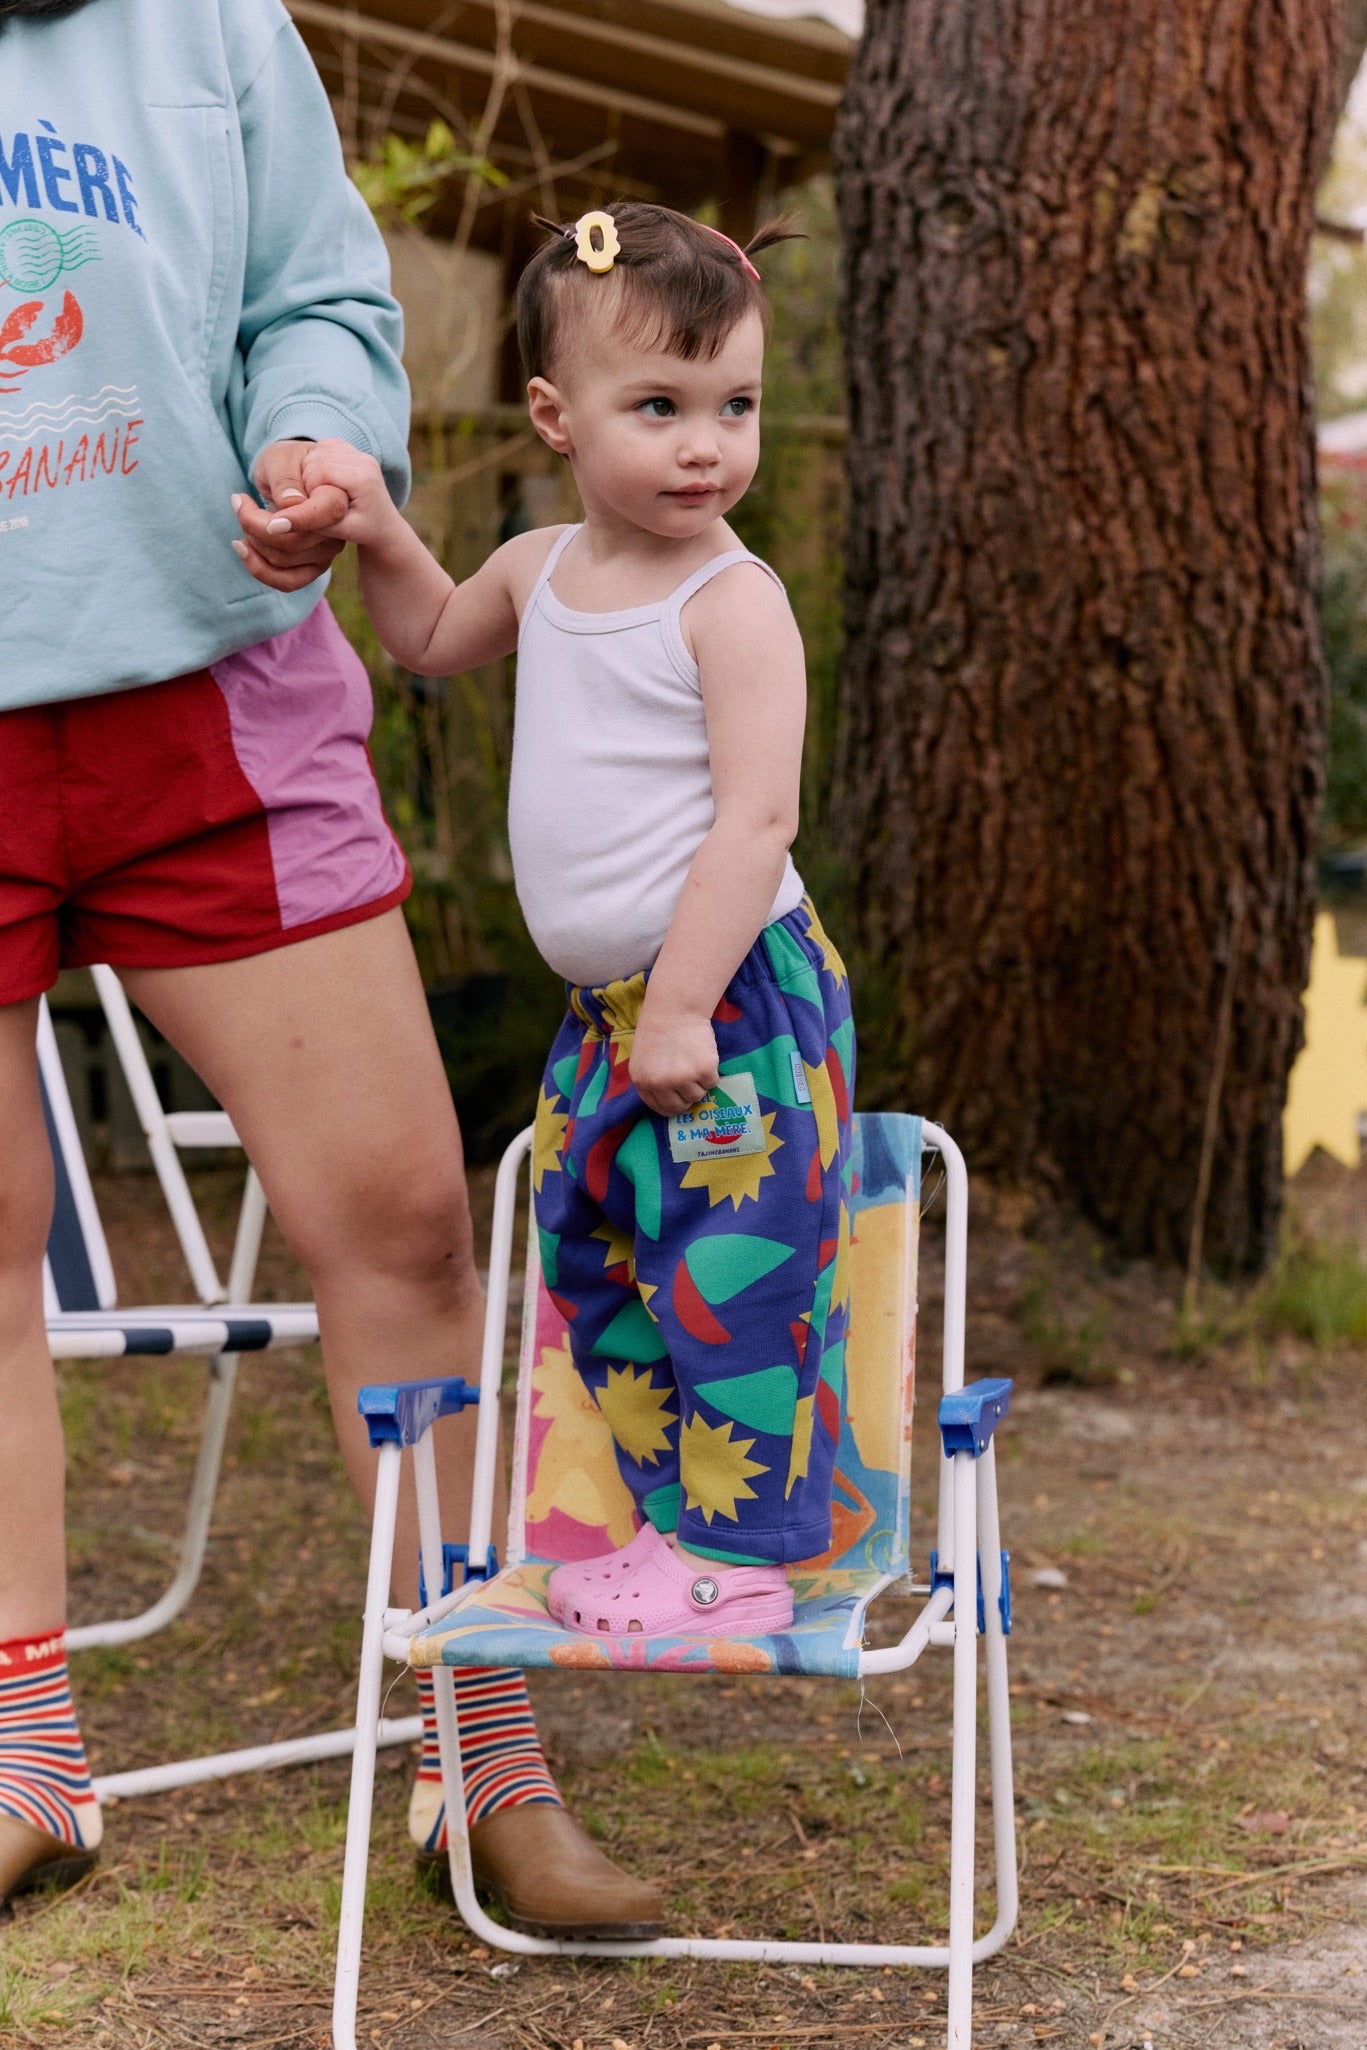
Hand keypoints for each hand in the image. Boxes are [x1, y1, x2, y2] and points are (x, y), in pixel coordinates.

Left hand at [231, 438, 393, 591]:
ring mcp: (328, 551)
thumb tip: (292, 503)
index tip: (245, 503)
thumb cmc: (290, 461)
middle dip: (254, 524)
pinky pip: (288, 582)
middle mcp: (337, 530)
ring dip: (253, 541)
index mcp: (336, 500)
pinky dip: (259, 569)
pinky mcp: (315, 566)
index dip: (288, 519)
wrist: (297, 473)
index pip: (319, 517)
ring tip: (243, 515)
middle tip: (239, 501)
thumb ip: (287, 476)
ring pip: (283, 561)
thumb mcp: (282, 457)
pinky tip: (242, 547)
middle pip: (293, 543)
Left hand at [629, 1000, 719, 1116]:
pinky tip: (703, 1055)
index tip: (679, 1097)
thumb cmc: (659, 1030)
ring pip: (697, 1095)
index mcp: (642, 1081)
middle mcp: (660, 1083)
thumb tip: (670, 1100)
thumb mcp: (643, 1059)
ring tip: (694, 1061)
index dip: (672, 1103)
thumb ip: (652, 1081)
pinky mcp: (703, 1070)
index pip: (660, 1108)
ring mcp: (682, 1078)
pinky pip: (712, 1082)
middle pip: (679, 1107)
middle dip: (686, 1097)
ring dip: (699, 1082)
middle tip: (690, 1081)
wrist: (676, 1007)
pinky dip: (711, 1072)